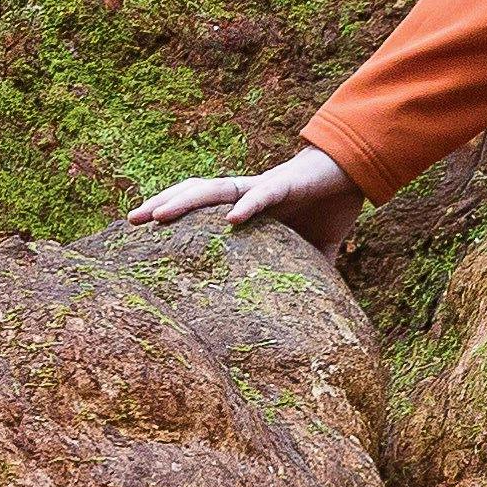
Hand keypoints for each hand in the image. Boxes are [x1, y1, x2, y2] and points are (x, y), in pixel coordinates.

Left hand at [127, 145, 366, 257]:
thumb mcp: (313, 251)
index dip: (170, 216)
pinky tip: (230, 220)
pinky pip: (262, 195)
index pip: (198, 209)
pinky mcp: (287, 184)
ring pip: (214, 190)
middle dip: (161, 205)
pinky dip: (246, 207)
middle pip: (192, 194)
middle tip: (130, 220)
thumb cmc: (329, 206)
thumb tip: (309, 313)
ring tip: (159, 215)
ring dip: (185, 201)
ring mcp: (262, 187)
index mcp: (245, 207)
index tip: (141, 232)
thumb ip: (304, 276)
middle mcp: (245, 194)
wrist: (356, 173)